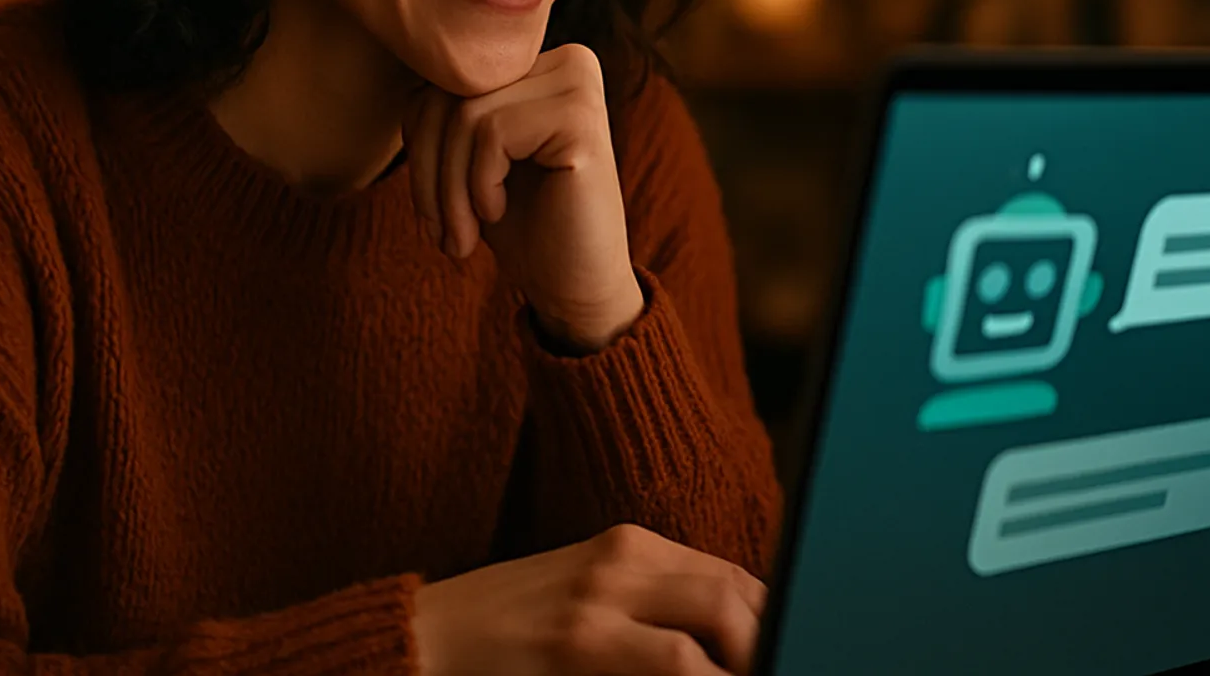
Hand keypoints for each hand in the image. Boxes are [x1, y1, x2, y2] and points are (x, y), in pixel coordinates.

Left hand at [404, 44, 643, 349]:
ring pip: (466, 114)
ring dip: (449, 188)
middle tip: (442, 231)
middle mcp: (568, 60)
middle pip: (453, 90)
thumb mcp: (470, 158)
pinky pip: (491, 132)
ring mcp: (579, 85)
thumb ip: (448, 109)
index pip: (446, 76)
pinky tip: (498, 212)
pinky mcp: (581, 118)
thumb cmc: (522, 225)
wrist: (576, 286)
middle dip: (429, 169)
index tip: (430, 207)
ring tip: (462, 235)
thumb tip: (407, 67)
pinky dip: (478, 184)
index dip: (419, 142)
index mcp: (542, 63)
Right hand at [412, 524, 766, 675]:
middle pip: (734, 594)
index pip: (731, 575)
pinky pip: (673, 665)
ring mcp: (598, 602)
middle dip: (768, 642)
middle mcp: (619, 562)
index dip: (771, 619)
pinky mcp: (577, 644)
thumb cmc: (508, 630)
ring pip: (714, 625)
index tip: (787, 646)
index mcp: (627, 546)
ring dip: (744, 661)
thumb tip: (732, 638)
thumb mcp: (586, 600)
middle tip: (780, 666)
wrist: (423, 639)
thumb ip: (651, 607)